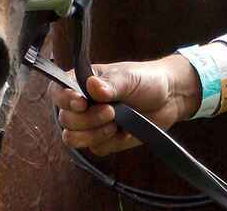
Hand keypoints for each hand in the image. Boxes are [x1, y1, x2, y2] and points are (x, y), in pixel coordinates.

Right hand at [47, 56, 200, 155]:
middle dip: (86, 119)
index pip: (57, 90)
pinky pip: (94, 149)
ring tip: (115, 122)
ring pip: (74, 138)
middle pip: (65, 119)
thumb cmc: (146, 80)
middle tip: (110, 111)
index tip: (81, 102)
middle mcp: (83, 103)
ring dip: (93, 133)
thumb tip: (91, 86)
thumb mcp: (128, 77)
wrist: (169, 99)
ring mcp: (92, 123)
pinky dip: (107, 142)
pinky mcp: (104, 140)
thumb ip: (110, 84)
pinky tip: (121, 132)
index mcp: (83, 81)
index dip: (63, 98)